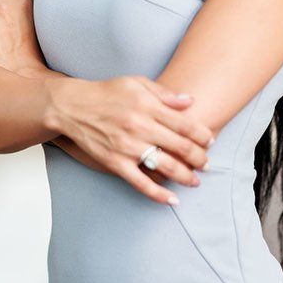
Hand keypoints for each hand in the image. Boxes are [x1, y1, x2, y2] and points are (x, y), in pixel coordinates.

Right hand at [44, 74, 214, 205]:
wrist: (72, 107)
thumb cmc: (106, 93)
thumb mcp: (136, 83)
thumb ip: (164, 93)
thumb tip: (190, 101)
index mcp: (148, 106)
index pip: (186, 124)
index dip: (203, 135)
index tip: (210, 141)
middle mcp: (140, 127)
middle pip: (181, 147)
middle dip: (199, 158)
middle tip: (207, 163)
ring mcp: (128, 147)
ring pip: (166, 167)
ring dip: (186, 177)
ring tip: (195, 181)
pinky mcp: (115, 163)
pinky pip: (141, 183)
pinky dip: (159, 194)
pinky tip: (173, 200)